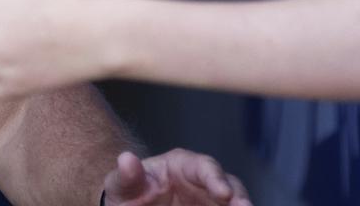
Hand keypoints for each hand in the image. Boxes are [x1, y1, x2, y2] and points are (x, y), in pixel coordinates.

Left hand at [105, 150, 251, 205]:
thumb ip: (127, 176)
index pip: (205, 166)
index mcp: (182, 164)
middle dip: (239, 198)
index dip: (216, 178)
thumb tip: (126, 158)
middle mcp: (202, 181)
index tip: (224, 193)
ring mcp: (210, 201)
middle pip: (230, 186)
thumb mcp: (121, 185)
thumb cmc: (127, 191)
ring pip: (233, 203)